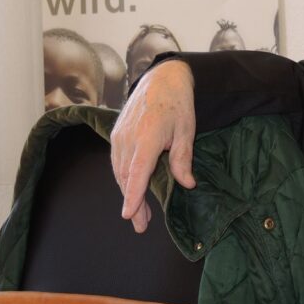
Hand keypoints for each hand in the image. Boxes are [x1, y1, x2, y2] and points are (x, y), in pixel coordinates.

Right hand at [110, 59, 196, 232]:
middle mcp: (128, 138)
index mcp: (147, 137)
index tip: (129, 215)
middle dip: (133, 202)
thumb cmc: (178, 103)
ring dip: (127, 192)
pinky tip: (132, 187)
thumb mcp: (187, 131)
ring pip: (119, 171)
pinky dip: (123, 177)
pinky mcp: (116, 133)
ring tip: (138, 213)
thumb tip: (187, 185)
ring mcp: (119, 135)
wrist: (162, 78)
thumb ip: (183, 159)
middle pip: (126, 177)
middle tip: (141, 225)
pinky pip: (117, 161)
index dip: (133, 195)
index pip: (137, 173)